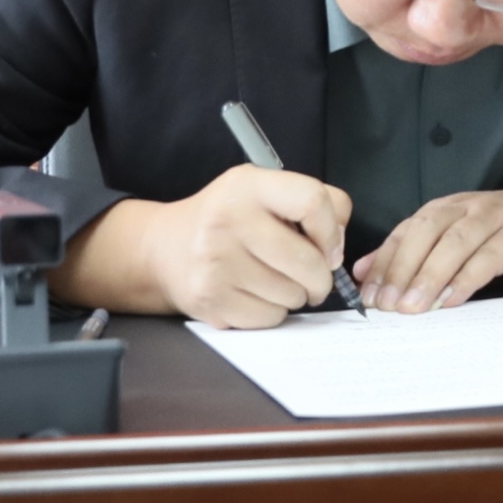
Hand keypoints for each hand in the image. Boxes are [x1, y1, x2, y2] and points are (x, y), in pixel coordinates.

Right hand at [50, 163, 350, 328]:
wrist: (164, 249)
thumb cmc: (229, 219)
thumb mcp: (264, 190)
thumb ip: (312, 202)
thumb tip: (338, 245)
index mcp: (248, 185)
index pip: (313, 200)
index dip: (333, 229)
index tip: (330, 247)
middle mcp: (228, 220)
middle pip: (308, 260)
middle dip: (321, 277)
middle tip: (315, 279)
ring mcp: (215, 262)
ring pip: (291, 294)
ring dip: (296, 295)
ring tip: (278, 281)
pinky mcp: (209, 299)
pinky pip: (268, 316)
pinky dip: (273, 312)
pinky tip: (258, 295)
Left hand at [355, 179, 502, 313]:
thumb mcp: (460, 235)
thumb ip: (415, 251)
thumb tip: (365, 273)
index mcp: (447, 208)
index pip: (406, 231)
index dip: (384, 262)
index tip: (367, 295)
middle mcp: (468, 208)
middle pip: (425, 233)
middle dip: (401, 269)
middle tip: (386, 305)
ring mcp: (497, 219)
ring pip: (454, 243)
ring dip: (429, 276)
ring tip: (412, 308)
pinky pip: (490, 257)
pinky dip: (468, 278)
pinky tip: (452, 300)